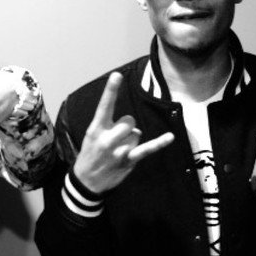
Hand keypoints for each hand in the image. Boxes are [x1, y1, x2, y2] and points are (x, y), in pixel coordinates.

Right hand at [73, 72, 173, 192]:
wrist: (86, 181)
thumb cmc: (90, 153)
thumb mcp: (92, 136)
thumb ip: (109, 126)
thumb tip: (133, 127)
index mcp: (96, 128)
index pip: (104, 106)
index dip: (111, 90)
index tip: (116, 75)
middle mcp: (107, 138)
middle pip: (129, 121)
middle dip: (126, 126)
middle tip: (117, 137)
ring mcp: (118, 150)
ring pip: (136, 134)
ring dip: (130, 141)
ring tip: (117, 151)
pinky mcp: (128, 160)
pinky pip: (146, 149)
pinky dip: (159, 143)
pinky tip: (170, 137)